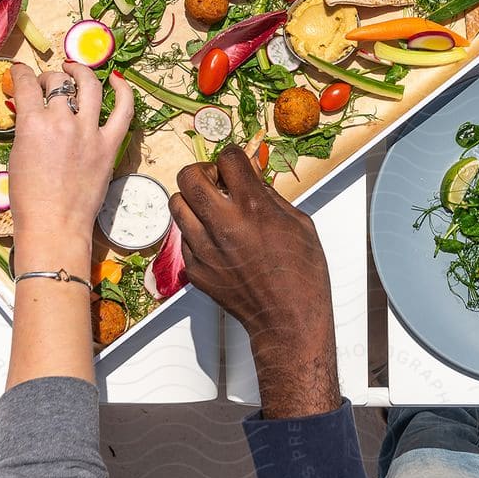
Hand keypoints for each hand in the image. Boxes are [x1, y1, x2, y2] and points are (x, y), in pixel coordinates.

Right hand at [5, 63, 133, 244]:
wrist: (54, 225)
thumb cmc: (29, 199)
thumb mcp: (16, 156)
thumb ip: (25, 129)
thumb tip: (31, 112)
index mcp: (33, 124)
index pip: (26, 85)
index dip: (20, 74)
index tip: (20, 73)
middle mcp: (62, 121)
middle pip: (57, 82)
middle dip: (48, 77)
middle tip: (45, 83)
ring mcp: (89, 132)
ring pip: (88, 86)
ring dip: (79, 72)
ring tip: (74, 70)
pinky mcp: (109, 145)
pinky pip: (123, 109)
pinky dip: (122, 90)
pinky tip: (116, 80)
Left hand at [171, 146, 338, 418]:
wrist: (288, 320)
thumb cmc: (302, 273)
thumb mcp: (298, 223)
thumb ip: (269, 195)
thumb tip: (250, 175)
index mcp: (253, 208)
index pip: (227, 158)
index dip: (233, 158)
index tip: (236, 166)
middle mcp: (223, 225)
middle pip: (189, 176)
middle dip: (202, 172)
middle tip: (216, 182)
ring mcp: (204, 249)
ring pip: (176, 204)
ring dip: (193, 200)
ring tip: (211, 210)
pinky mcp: (194, 269)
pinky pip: (183, 237)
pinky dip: (195, 231)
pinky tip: (215, 240)